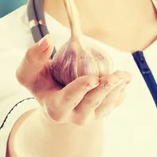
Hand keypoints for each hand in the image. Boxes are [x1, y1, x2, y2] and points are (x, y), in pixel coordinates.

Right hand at [15, 34, 132, 125]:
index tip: (93, 78)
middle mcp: (74, 116)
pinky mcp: (102, 110)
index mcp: (55, 108)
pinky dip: (122, 92)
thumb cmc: (41, 81)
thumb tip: (47, 39)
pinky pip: (115, 103)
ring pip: (107, 105)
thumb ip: (33, 57)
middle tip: (115, 77)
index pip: (68, 99)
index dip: (81, 89)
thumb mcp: (29, 72)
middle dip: (104, 90)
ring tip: (123, 75)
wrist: (54, 98)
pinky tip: (126, 79)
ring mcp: (91, 115)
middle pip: (92, 104)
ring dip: (116, 90)